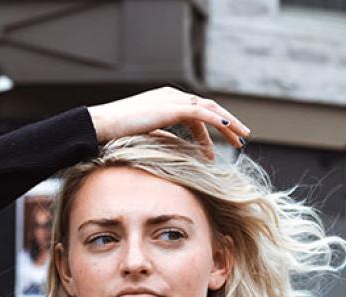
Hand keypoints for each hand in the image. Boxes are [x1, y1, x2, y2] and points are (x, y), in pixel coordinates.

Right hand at [88, 87, 249, 157]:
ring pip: (209, 109)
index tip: (215, 152)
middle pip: (207, 108)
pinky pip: (201, 113)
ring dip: (228, 122)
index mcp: (166, 101)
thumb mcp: (146, 135)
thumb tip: (177, 149)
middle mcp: (172, 96)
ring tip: (242, 137)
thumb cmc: (117, 132)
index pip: (195, 115)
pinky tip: (228, 128)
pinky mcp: (173, 107)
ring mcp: (173, 99)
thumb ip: (163, 137)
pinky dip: (217, 120)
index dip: (209, 132)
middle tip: (241, 138)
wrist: (103, 125)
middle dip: (227, 123)